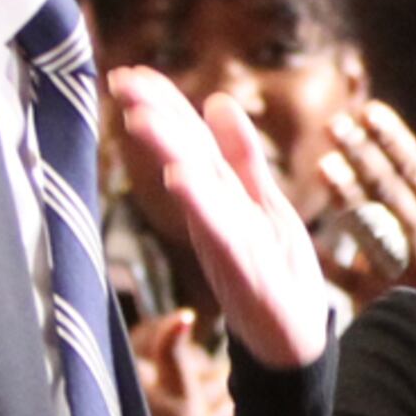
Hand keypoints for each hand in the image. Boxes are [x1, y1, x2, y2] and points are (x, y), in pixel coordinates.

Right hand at [110, 68, 332, 370]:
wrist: (294, 342)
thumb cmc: (276, 272)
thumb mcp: (264, 203)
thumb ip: (243, 157)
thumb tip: (218, 101)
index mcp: (222, 196)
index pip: (192, 141)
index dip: (166, 105)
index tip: (131, 73)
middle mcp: (218, 214)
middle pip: (186, 158)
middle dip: (157, 119)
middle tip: (121, 83)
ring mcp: (229, 242)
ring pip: (197, 190)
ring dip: (170, 153)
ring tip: (142, 119)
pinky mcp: (246, 272)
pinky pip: (221, 233)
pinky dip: (201, 205)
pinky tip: (181, 177)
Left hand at [317, 103, 415, 292]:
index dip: (393, 137)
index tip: (370, 111)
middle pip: (389, 186)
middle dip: (361, 153)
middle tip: (335, 125)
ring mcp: (406, 263)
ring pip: (373, 223)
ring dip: (347, 195)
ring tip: (323, 166)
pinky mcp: (389, 294)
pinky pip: (357, 276)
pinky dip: (336, 262)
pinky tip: (315, 241)